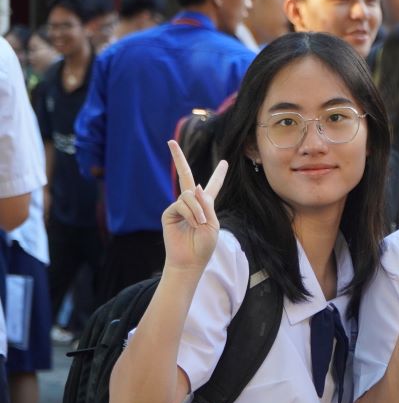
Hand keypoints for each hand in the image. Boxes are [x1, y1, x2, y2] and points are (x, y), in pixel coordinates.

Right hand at [162, 140, 226, 273]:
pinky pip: (181, 204)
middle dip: (177, 159)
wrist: (190, 260)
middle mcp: (191, 203)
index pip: (213, 186)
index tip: (224, 162)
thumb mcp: (213, 224)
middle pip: (186, 177)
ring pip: (189, 195)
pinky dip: (191, 214)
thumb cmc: (204, 245)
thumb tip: (196, 186)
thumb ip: (207, 204)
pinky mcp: (169, 212)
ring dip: (197, 210)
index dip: (219, 175)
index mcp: (206, 206)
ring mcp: (179, 207)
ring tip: (200, 224)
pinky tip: (193, 224)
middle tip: (170, 142)